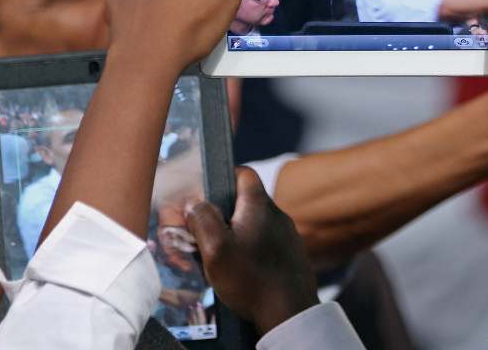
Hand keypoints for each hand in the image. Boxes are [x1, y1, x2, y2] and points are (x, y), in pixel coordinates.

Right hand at [186, 167, 318, 334]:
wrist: (289, 313)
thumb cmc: (252, 280)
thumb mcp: (215, 248)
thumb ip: (202, 219)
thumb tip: (195, 204)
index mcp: (259, 205)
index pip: (244, 174)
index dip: (224, 180)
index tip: (209, 198)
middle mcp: (277, 215)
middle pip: (246, 203)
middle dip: (224, 216)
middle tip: (209, 237)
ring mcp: (288, 235)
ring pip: (256, 226)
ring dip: (238, 237)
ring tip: (223, 258)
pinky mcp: (292, 255)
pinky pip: (267, 245)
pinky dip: (253, 253)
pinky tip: (243, 271)